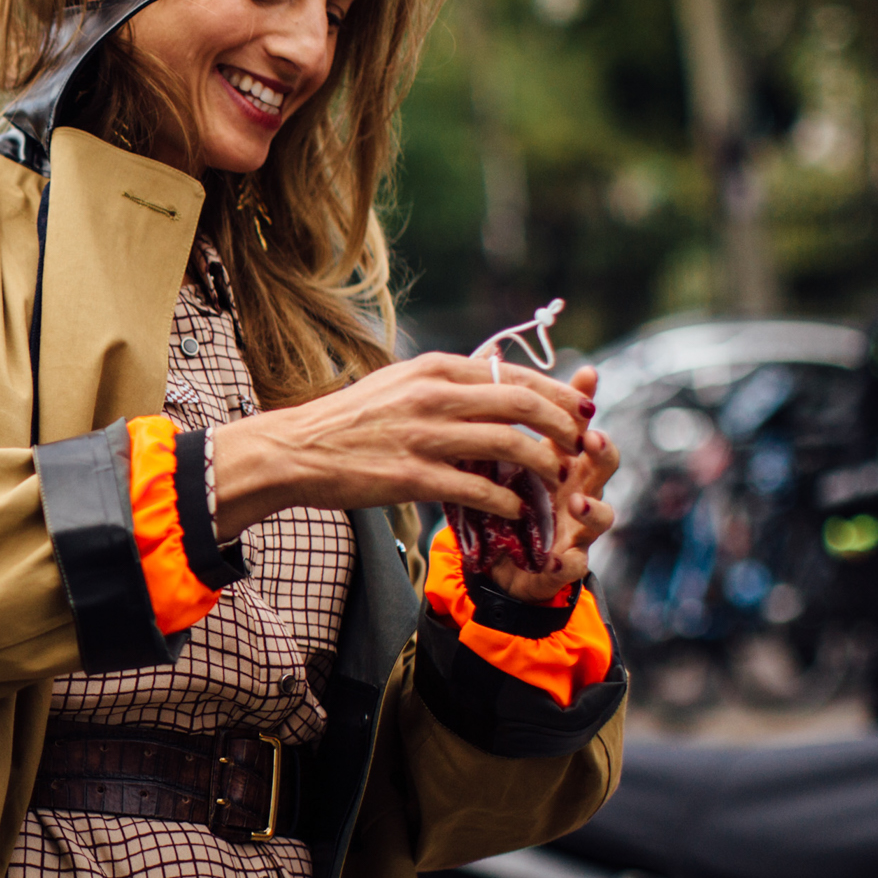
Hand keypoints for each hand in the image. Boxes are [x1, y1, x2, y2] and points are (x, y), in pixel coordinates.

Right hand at [212, 351, 592, 536]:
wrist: (297, 450)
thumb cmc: (349, 420)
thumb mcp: (399, 383)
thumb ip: (446, 382)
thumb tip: (495, 378)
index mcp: (434, 369)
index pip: (514, 373)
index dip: (556, 393)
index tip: (579, 410)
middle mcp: (433, 396)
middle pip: (522, 403)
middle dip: (562, 426)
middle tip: (580, 445)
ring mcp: (423, 437)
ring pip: (508, 444)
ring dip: (543, 464)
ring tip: (556, 479)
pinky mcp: (412, 478)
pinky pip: (477, 488)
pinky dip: (506, 500)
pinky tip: (517, 509)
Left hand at [482, 365, 621, 603]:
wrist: (502, 561)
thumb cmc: (509, 499)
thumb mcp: (499, 457)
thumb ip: (501, 421)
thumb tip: (492, 359)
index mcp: (563, 462)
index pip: (579, 427)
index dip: (584, 402)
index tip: (587, 376)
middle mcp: (578, 490)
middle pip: (602, 467)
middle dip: (603, 453)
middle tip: (592, 439)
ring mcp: (577, 528)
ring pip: (601, 516)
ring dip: (593, 508)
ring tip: (577, 502)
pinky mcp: (564, 564)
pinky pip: (575, 565)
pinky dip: (569, 563)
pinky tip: (558, 559)